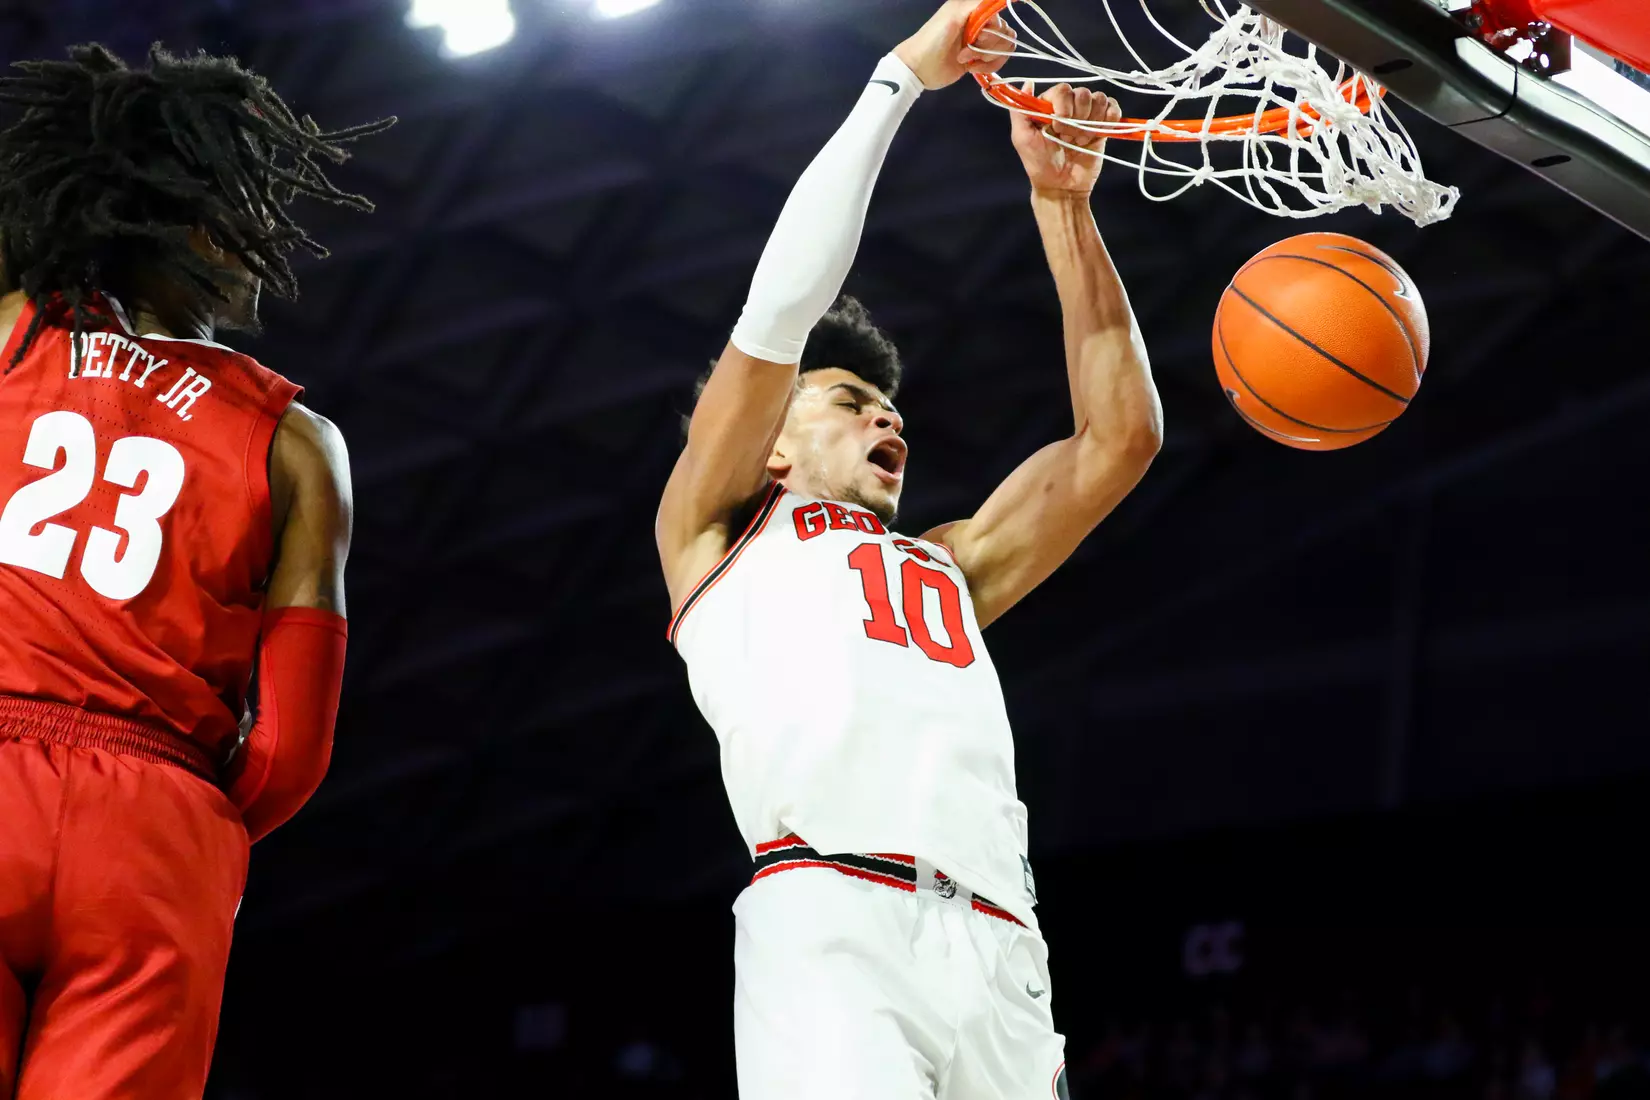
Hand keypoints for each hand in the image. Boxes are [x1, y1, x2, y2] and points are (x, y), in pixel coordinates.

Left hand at [893, 0, 1014, 90]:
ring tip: (966, 59)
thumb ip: (977, 4)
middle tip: (966, 48)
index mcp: (973, 9)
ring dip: (988, 56)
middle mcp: (980, 23)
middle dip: (988, 44)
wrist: (919, 68)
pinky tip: (972, 68)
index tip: (980, 34)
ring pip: (1005, 46)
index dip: (994, 26)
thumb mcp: (953, 15)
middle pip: (1005, 30)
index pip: (999, 11)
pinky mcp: (981, 59)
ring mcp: (981, 42)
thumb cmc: (932, 39)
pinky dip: (989, 66)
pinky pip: (999, 60)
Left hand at [1010, 83, 1120, 196]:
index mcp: (1050, 104)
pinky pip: (1113, 108)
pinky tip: (1098, 133)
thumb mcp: (1022, 138)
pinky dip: (1109, 118)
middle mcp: (1069, 106)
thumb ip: (1020, 110)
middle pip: (1083, 93)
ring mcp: (1088, 114)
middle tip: (1067, 138)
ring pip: (1099, 99)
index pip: (1063, 89)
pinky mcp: (1104, 124)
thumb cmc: (1039, 164)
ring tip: (1080, 141)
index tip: (1056, 127)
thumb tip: (1027, 83)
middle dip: (1077, 118)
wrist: (1062, 186)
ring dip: (1091, 122)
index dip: (1063, 107)